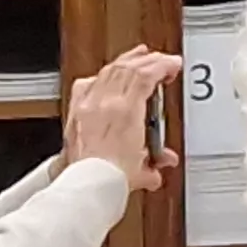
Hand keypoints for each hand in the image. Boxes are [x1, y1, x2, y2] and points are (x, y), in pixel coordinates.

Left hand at [59, 47, 183, 193]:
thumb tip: (162, 161)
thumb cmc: (110, 179)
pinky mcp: (74, 114)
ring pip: (107, 72)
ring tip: (136, 59)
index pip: (145, 74)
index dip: (162, 65)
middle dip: (146, 60)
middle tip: (158, 59)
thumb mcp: (143, 169)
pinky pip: (86, 84)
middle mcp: (104, 102)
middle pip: (126, 67)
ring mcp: (87, 106)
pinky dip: (99, 78)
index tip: (172, 65)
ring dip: (125, 63)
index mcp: (126, 110)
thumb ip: (155, 161)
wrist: (86, 187)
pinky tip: (102, 78)